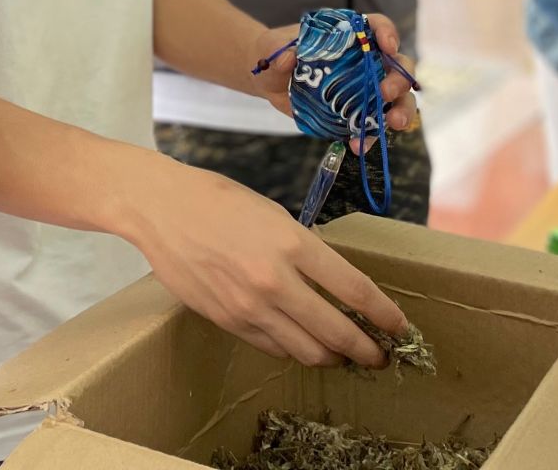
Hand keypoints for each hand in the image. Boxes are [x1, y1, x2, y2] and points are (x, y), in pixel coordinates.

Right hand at [126, 158, 408, 368]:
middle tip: (378, 355)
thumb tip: (334, 286)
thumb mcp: (273, 214)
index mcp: (293, 244)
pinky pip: (273, 347)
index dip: (385, 315)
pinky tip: (299, 341)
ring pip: (308, 351)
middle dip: (366, 350)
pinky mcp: (227, 320)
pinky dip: (293, 349)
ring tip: (340, 354)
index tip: (399, 326)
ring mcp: (249, 306)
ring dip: (332, 357)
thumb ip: (305, 250)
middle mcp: (275, 280)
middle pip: (338, 333)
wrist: (158, 208)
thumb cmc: (216, 200)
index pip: (356, 291)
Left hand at [247, 13, 418, 141]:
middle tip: (386, 93)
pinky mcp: (356, 111)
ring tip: (395, 123)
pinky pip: (371, 125)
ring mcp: (363, 87)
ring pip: (396, 97)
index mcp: (348, 35)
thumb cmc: (276, 52)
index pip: (376, 26)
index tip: (387, 46)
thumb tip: (288, 58)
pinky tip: (358, 144)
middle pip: (397, 64)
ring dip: (401, 110)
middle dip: (399, 79)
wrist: (270, 78)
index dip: (387, 33)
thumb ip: (280, 50)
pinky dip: (368, 137)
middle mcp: (364, 59)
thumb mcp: (273, 47)